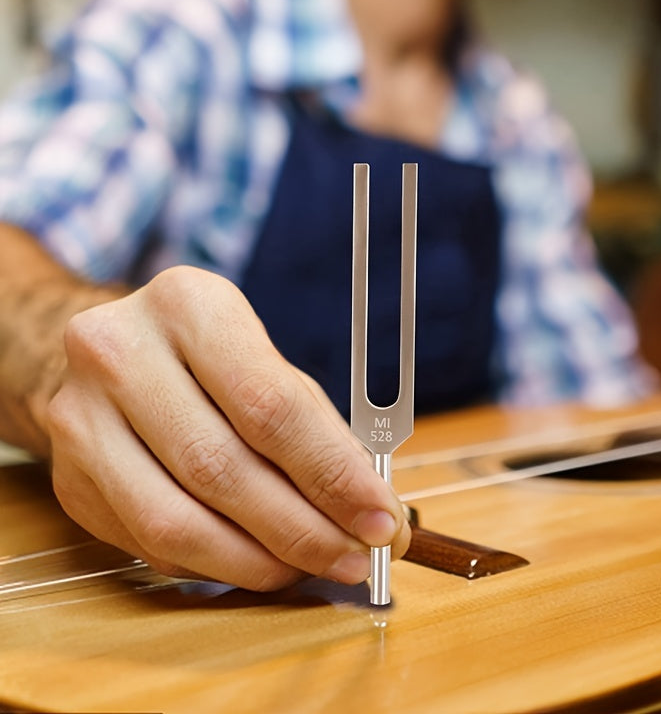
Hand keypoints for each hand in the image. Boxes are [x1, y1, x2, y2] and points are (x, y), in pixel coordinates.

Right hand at [46, 266, 409, 589]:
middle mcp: (120, 353)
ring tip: (310, 568)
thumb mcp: (268, 365)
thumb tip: (372, 508)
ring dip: (258, 561)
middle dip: (302, 528)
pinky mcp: (68, 478)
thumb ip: (318, 430)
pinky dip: (214, 565)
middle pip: (220, 467)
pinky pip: (149, 544)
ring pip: (176, 521)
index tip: (379, 519)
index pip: (268, 405)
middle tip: (355, 557)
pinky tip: (255, 561)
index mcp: (188, 306)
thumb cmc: (210, 359)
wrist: (111, 356)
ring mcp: (79, 418)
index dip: (331, 473)